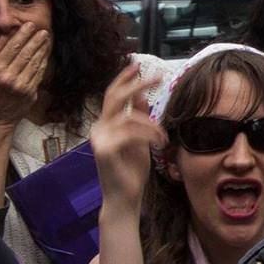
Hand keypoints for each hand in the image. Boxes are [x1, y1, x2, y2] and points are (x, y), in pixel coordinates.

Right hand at [0, 26, 51, 125]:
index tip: (29, 25)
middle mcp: (8, 77)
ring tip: (46, 38)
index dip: (23, 35)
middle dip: (35, 40)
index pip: (12, 48)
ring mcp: (21, 86)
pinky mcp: (31, 93)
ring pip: (34, 63)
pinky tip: (45, 53)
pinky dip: (43, 62)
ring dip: (42, 49)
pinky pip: (38, 74)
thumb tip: (4, 37)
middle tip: (42, 30)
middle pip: (26, 54)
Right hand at [90, 62, 164, 214]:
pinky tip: (159, 143)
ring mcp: (99, 139)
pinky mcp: (105, 150)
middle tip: (157, 78)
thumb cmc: (131, 171)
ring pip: (129, 117)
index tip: (136, 64)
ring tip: (164, 137)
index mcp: (105, 125)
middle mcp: (99, 129)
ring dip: (152, 125)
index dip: (123, 79)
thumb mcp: (139, 140)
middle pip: (114, 97)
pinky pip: (132, 132)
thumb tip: (140, 96)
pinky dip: (149, 135)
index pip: (112, 95)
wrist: (124, 198)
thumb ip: (138, 119)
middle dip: (137, 84)